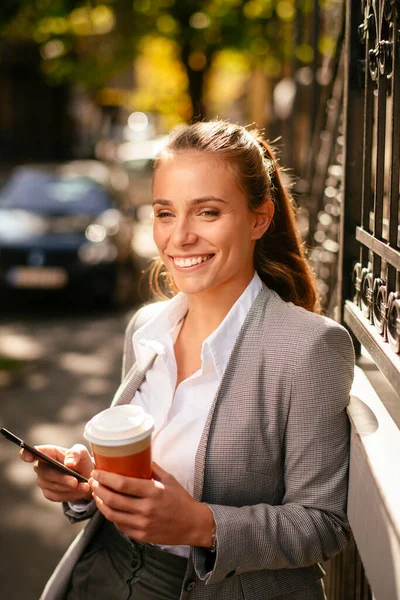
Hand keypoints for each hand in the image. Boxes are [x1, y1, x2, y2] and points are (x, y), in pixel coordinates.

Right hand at [20, 444, 92, 502]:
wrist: (87, 477)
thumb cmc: (81, 461)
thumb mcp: (82, 453)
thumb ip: (76, 453)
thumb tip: (68, 462)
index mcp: (49, 452)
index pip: (33, 452)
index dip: (27, 454)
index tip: (29, 457)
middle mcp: (42, 467)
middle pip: (46, 473)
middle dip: (62, 478)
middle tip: (75, 481)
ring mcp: (43, 481)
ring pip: (52, 486)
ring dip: (69, 488)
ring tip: (84, 486)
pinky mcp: (48, 493)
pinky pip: (57, 496)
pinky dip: (70, 495)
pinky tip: (80, 491)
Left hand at [90, 462, 214, 546]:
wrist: (193, 524)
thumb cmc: (181, 500)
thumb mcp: (169, 479)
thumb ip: (153, 469)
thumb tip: (139, 456)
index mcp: (153, 492)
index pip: (122, 484)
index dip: (105, 478)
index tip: (97, 472)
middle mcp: (146, 509)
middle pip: (113, 499)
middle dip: (98, 489)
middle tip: (92, 481)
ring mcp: (142, 524)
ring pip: (112, 514)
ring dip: (100, 503)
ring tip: (96, 494)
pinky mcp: (141, 535)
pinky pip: (120, 526)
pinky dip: (111, 516)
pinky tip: (108, 508)